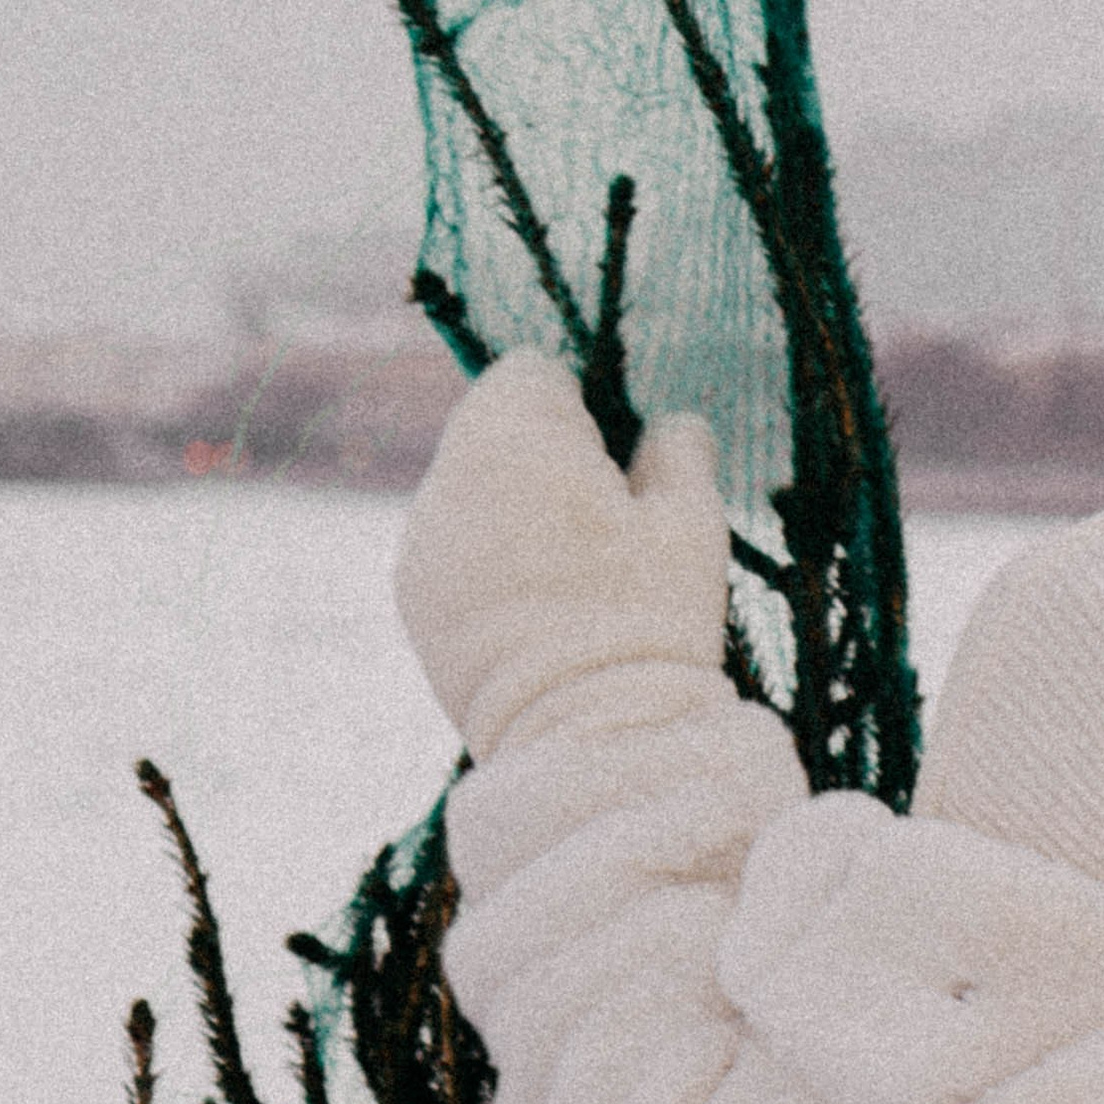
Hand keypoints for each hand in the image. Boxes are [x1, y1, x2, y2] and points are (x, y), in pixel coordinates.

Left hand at [395, 352, 730, 755]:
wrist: (586, 731)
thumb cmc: (647, 612)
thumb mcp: (692, 518)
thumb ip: (679, 449)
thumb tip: (670, 424)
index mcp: (512, 437)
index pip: (530, 371)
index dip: (581, 405)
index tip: (616, 460)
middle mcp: (446, 478)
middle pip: (491, 428)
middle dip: (543, 455)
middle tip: (600, 519)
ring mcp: (421, 541)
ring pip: (467, 488)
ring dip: (511, 506)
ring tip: (568, 570)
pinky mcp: (411, 598)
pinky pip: (450, 545)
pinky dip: (485, 557)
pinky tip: (535, 606)